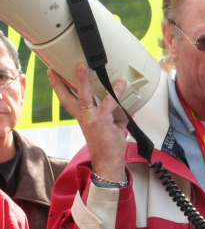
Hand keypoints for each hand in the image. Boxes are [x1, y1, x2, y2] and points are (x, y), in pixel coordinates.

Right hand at [48, 63, 127, 182]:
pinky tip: (121, 82)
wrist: (109, 162)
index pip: (68, 101)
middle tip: (54, 69)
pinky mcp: (102, 121)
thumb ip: (118, 116)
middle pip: (68, 98)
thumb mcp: (113, 128)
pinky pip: (109, 103)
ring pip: (84, 96)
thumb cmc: (109, 147)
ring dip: (83, 81)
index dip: (59, 88)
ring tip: (82, 66)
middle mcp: (84, 117)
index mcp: (83, 118)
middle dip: (60, 83)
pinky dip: (116, 92)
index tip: (52, 75)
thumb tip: (128, 108)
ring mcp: (92, 119)